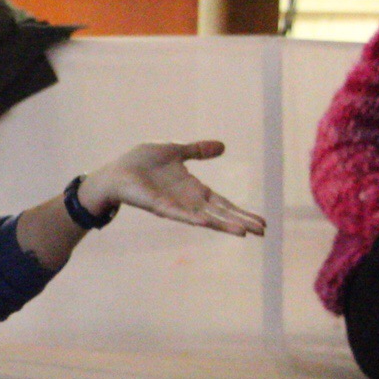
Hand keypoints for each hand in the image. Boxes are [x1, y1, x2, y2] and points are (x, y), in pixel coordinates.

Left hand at [79, 140, 264, 236]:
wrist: (115, 171)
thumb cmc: (141, 162)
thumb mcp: (175, 151)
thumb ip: (198, 150)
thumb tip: (223, 146)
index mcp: (193, 189)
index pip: (222, 203)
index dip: (241, 211)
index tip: (262, 222)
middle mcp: (187, 201)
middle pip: (219, 214)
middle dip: (240, 221)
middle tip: (263, 232)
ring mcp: (174, 205)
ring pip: (203, 218)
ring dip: (223, 225)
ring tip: (243, 232)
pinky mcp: (158, 206)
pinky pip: (178, 214)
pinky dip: (193, 218)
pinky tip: (206, 223)